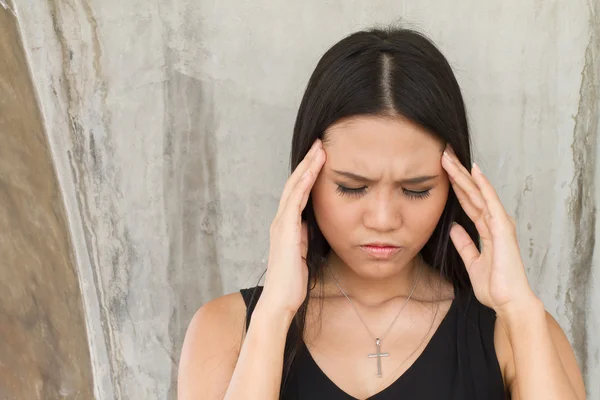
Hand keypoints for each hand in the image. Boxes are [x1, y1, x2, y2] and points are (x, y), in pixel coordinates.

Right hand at [260, 139, 325, 315]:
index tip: (321, 157)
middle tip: (321, 143)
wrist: (280, 300)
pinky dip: (304, 184)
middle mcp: (281, 221)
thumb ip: (305, 237)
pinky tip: (313, 170)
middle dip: (308, 162)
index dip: (309, 173)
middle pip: (295, 184)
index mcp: (286, 226)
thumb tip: (310, 226)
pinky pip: (295, 201)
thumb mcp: (303, 254)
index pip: (298, 193)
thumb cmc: (292, 282)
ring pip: (294, 187)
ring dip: (307, 167)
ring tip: (320, 149)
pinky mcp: (285, 231)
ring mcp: (281, 224)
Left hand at [441, 146, 537, 312]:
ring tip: (450, 156)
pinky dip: (483, 187)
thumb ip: (464, 243)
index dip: (455, 184)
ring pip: (478, 193)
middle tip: (442, 153)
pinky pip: (491, 203)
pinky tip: (475, 172)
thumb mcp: (472, 260)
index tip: (442, 169)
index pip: (467, 201)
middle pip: (471, 192)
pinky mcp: (502, 229)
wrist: (508, 301)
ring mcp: (499, 223)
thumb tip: (454, 227)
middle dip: (456, 173)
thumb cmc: (495, 284)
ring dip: (464, 174)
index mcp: (487, 228)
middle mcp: (494, 222)